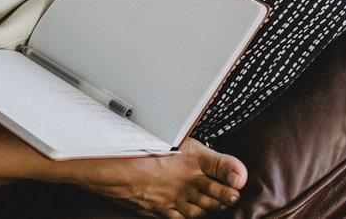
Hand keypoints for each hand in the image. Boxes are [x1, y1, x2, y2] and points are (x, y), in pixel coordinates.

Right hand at [69, 139, 246, 217]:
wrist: (106, 167)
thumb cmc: (135, 145)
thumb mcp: (169, 134)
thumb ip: (192, 143)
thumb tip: (208, 145)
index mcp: (191, 156)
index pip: (223, 165)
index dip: (234, 172)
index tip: (240, 177)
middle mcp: (185, 179)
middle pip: (216, 191)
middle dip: (227, 194)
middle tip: (234, 194)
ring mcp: (173, 197)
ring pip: (202, 208)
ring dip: (213, 207)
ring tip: (222, 204)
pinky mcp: (160, 209)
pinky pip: (181, 218)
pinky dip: (191, 217)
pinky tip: (196, 214)